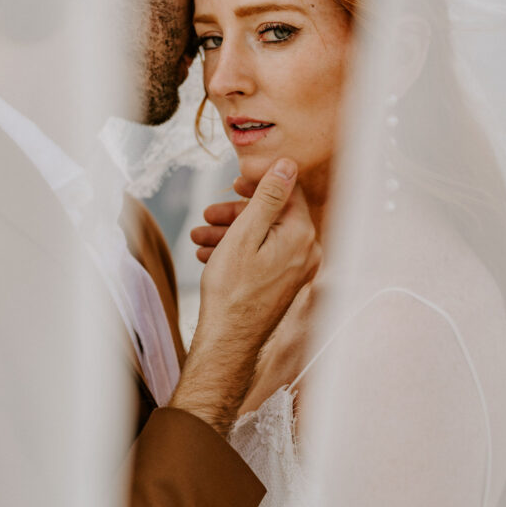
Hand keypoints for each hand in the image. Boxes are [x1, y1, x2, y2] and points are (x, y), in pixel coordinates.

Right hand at [170, 159, 320, 434]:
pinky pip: (263, 256)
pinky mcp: (284, 283)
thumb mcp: (246, 233)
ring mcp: (296, 270)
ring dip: (230, 232)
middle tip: (208, 212)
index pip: (287, 191)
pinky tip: (209, 254)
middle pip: (273, 214)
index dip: (259, 182)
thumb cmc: (233, 290)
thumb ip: (269, 197)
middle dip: (237, 211)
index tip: (233, 182)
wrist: (228, 341)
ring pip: (263, 236)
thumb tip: (287, 165)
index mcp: (301, 236)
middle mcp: (306, 252)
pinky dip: (237, 251)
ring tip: (199, 236)